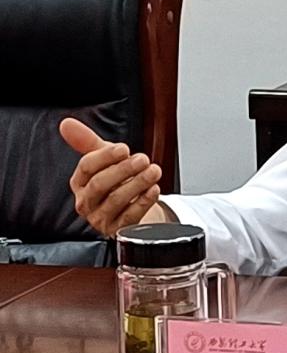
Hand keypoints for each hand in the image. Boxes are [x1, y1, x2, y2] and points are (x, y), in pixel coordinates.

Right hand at [59, 118, 165, 236]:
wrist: (130, 207)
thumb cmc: (115, 180)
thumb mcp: (104, 158)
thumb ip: (87, 141)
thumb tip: (67, 123)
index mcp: (80, 182)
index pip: (86, 167)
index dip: (105, 156)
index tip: (124, 148)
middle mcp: (87, 201)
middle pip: (100, 184)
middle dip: (123, 169)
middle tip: (143, 159)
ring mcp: (101, 217)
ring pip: (117, 200)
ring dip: (138, 183)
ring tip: (154, 170)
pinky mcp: (118, 230)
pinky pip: (130, 217)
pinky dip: (144, 201)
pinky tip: (154, 189)